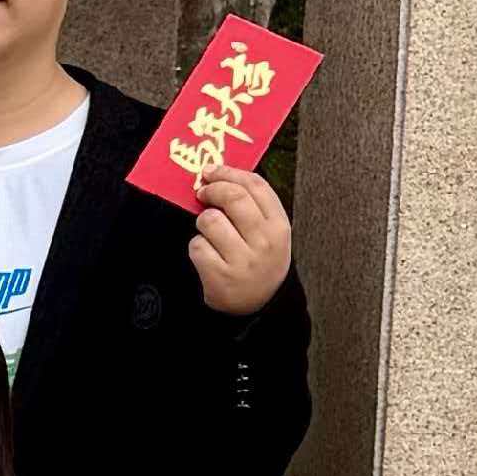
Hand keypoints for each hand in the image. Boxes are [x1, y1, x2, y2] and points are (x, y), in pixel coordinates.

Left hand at [186, 164, 292, 314]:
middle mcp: (265, 242)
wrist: (258, 305)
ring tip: (212, 236)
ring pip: (209, 220)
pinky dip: (197, 248)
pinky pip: (197, 246)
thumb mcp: (268, 233)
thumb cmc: (258, 260)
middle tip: (202, 193)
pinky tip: (209, 257)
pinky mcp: (221, 276)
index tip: (211, 170)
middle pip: (232, 197)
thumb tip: (217, 173)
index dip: (229, 172)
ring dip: (203, 225)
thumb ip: (251, 205)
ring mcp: (244, 260)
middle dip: (211, 190)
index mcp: (279, 226)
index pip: (256, 186)